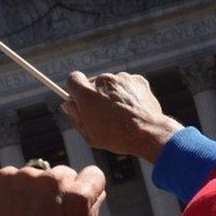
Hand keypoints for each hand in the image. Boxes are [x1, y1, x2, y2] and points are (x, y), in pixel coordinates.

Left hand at [0, 164, 105, 215]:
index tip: (78, 195)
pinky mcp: (4, 176)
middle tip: (47, 210)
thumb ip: (90, 213)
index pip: (94, 175)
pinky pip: (14, 177)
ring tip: (25, 214)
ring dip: (35, 189)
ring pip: (38, 175)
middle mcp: (55, 180)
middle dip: (59, 189)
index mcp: (78, 196)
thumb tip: (96, 195)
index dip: (87, 186)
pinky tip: (10, 209)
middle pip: (64, 174)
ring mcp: (27, 176)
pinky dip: (13, 190)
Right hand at [62, 71, 183, 162]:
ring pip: (111, 84)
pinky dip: (128, 94)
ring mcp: (121, 78)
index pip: (73, 79)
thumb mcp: (89, 134)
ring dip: (112, 94)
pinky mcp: (137, 79)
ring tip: (122, 114)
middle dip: (95, 95)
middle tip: (103, 114)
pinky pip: (127, 85)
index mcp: (87, 93)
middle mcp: (103, 80)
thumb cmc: (116, 137)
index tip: (79, 100)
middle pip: (93, 83)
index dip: (75, 90)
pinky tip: (133, 109)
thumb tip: (68, 105)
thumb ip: (76, 117)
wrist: (148, 133)